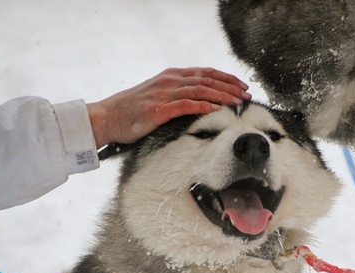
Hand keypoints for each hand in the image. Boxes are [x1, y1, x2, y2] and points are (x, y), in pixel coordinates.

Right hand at [87, 67, 251, 148]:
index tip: (242, 85)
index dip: (226, 78)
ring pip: (200, 89)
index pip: (205, 73)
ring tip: (238, 101)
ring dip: (222, 95)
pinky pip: (185, 105)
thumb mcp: (157, 97)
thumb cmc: (132, 111)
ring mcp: (163, 94)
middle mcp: (169, 81)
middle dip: (230, 86)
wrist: (107, 117)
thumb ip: (176, 95)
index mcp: (171, 76)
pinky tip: (216, 108)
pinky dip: (203, 105)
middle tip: (247, 94)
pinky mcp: (158, 110)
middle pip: (207, 79)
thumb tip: (199, 100)